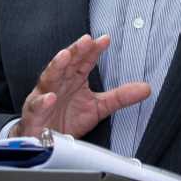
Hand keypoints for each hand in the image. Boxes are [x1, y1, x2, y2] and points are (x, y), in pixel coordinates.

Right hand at [12, 34, 150, 139]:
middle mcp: (59, 83)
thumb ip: (120, 97)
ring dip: (56, 66)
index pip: (84, 61)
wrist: (46, 141)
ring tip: (65, 56)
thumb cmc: (68, 120)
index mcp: (73, 79)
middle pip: (67, 63)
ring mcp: (44, 96)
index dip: (94, 50)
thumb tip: (146, 88)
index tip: (105, 40)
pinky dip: (43, 101)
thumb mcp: (98, 108)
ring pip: (49, 78)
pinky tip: (51, 97)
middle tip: (86, 40)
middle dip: (75, 51)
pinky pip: (38, 106)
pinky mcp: (34, 114)